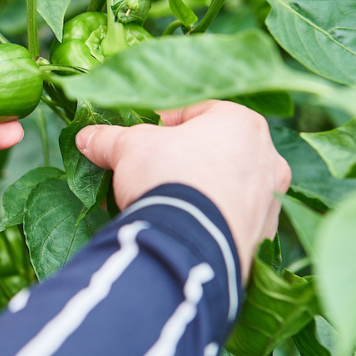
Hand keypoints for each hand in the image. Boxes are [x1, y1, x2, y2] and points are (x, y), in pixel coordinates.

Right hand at [75, 101, 290, 279]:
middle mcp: (267, 158)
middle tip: (150, 172)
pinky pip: (230, 222)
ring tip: (161, 204)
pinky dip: (208, 222)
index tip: (142, 139)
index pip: (198, 112)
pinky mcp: (261, 238)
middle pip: (216, 150)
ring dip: (197, 191)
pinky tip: (179, 229)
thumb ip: (109, 139)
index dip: (164, 124)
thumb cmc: (167, 176)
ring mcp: (270, 201)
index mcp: (242, 123)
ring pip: (227, 187)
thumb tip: (86, 137)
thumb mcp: (128, 149)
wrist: (188, 244)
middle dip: (182, 160)